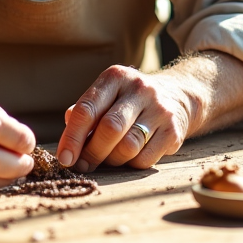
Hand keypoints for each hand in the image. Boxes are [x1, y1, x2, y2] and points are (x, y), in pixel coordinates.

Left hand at [55, 65, 193, 172]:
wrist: (178, 96)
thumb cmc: (129, 101)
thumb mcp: (106, 96)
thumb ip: (84, 115)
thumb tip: (67, 143)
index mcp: (116, 77)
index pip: (87, 109)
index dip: (72, 137)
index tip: (64, 158)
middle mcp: (140, 89)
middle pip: (109, 128)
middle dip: (91, 152)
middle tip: (83, 165)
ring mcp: (159, 109)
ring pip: (128, 146)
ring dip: (112, 160)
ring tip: (108, 159)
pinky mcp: (173, 131)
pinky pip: (145, 159)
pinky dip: (131, 164)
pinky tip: (129, 157)